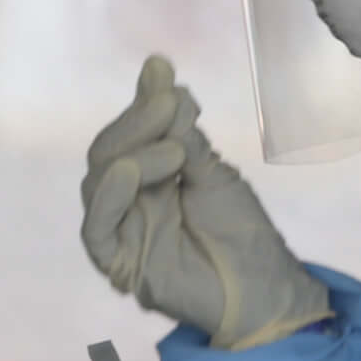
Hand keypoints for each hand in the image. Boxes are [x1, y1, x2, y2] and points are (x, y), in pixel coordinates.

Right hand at [80, 57, 331, 351]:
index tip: (162, 73)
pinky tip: (128, 172)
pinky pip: (96, 228)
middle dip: (137, 124)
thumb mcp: (212, 171)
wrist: (264, 290)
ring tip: (175, 151)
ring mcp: (121, 230)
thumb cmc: (242, 233)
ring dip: (132, 155)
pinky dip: (108, 198)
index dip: (142, 104)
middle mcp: (128, 200)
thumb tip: (158, 70)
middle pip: (108, 153)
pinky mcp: (118, 263)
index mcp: (149, 176)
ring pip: (98, 183)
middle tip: (170, 107)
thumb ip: (181, 131)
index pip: (129, 133)